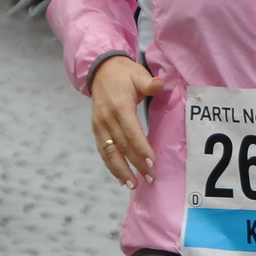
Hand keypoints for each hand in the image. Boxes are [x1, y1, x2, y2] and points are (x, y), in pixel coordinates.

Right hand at [89, 54, 161, 187]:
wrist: (100, 70)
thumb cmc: (125, 74)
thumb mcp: (138, 74)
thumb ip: (149, 83)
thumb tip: (160, 84)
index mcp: (119, 106)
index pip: (131, 132)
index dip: (141, 148)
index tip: (152, 163)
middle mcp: (107, 119)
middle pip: (122, 146)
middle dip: (135, 164)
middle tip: (149, 178)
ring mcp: (99, 125)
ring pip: (109, 152)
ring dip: (120, 170)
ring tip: (132, 185)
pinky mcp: (96, 129)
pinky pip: (103, 150)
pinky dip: (111, 165)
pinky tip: (120, 177)